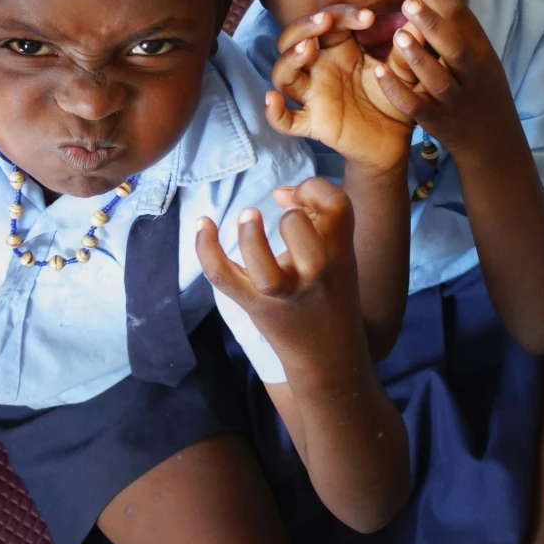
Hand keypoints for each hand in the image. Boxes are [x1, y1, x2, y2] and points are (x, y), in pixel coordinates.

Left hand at [196, 177, 364, 381]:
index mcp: (340, 252)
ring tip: (248, 215)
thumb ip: (316, 215)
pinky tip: (202, 223)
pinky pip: (224, 278)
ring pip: (265, 272)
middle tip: (285, 219)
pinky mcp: (255, 306)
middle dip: (291, 219)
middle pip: (304, 239)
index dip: (315, 188)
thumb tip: (278, 193)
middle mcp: (316, 274)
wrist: (329, 355)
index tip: (301, 196)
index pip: (337, 206)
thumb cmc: (329, 293)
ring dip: (251, 239)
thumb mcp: (337, 253)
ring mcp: (283, 295)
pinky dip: (207, 250)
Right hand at [265, 7, 411, 170]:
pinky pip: (285, 121)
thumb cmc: (392, 99)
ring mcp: (312, 95)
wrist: (394, 141)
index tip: (369, 18)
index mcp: (339, 49)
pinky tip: (272, 100)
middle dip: (304, 25)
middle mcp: (319, 68)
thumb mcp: (403, 71)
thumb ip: (408, 48)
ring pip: (283, 74)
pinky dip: (274, 113)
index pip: (329, 21)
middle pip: (293, 39)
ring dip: (289, 59)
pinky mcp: (313, 123)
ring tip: (307, 49)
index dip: (343, 14)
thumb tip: (420, 17)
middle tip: (325, 20)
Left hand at [363, 0, 518, 158]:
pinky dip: (397, 90)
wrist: (494, 143)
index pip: (462, 18)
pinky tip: (379, 72)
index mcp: (482, 54)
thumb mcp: (481, 61)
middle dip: (432, 23)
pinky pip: (416, 106)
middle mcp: (472, 76)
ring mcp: (455, 101)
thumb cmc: (480, 91)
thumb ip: (460, 34)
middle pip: (455, 47)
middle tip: (407, 2)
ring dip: (418, 57)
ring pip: (438, 79)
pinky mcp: (438, 122)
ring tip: (398, 36)